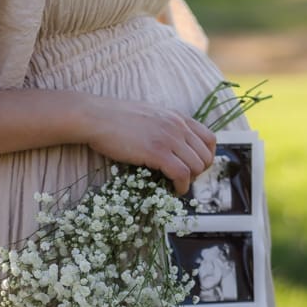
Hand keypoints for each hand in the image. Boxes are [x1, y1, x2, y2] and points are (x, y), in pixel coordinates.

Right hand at [80, 95, 216, 194]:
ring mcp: (169, 138)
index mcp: (177, 117)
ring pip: (197, 166)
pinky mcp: (157, 152)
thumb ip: (165, 127)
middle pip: (205, 156)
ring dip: (190, 180)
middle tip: (183, 179)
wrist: (96, 117)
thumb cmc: (115, 119)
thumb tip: (171, 145)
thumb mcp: (149, 116)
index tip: (195, 167)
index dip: (206, 157)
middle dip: (199, 172)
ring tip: (177, 185)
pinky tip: (174, 190)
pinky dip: (181, 186)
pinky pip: (182, 174)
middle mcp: (178, 126)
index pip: (210, 139)